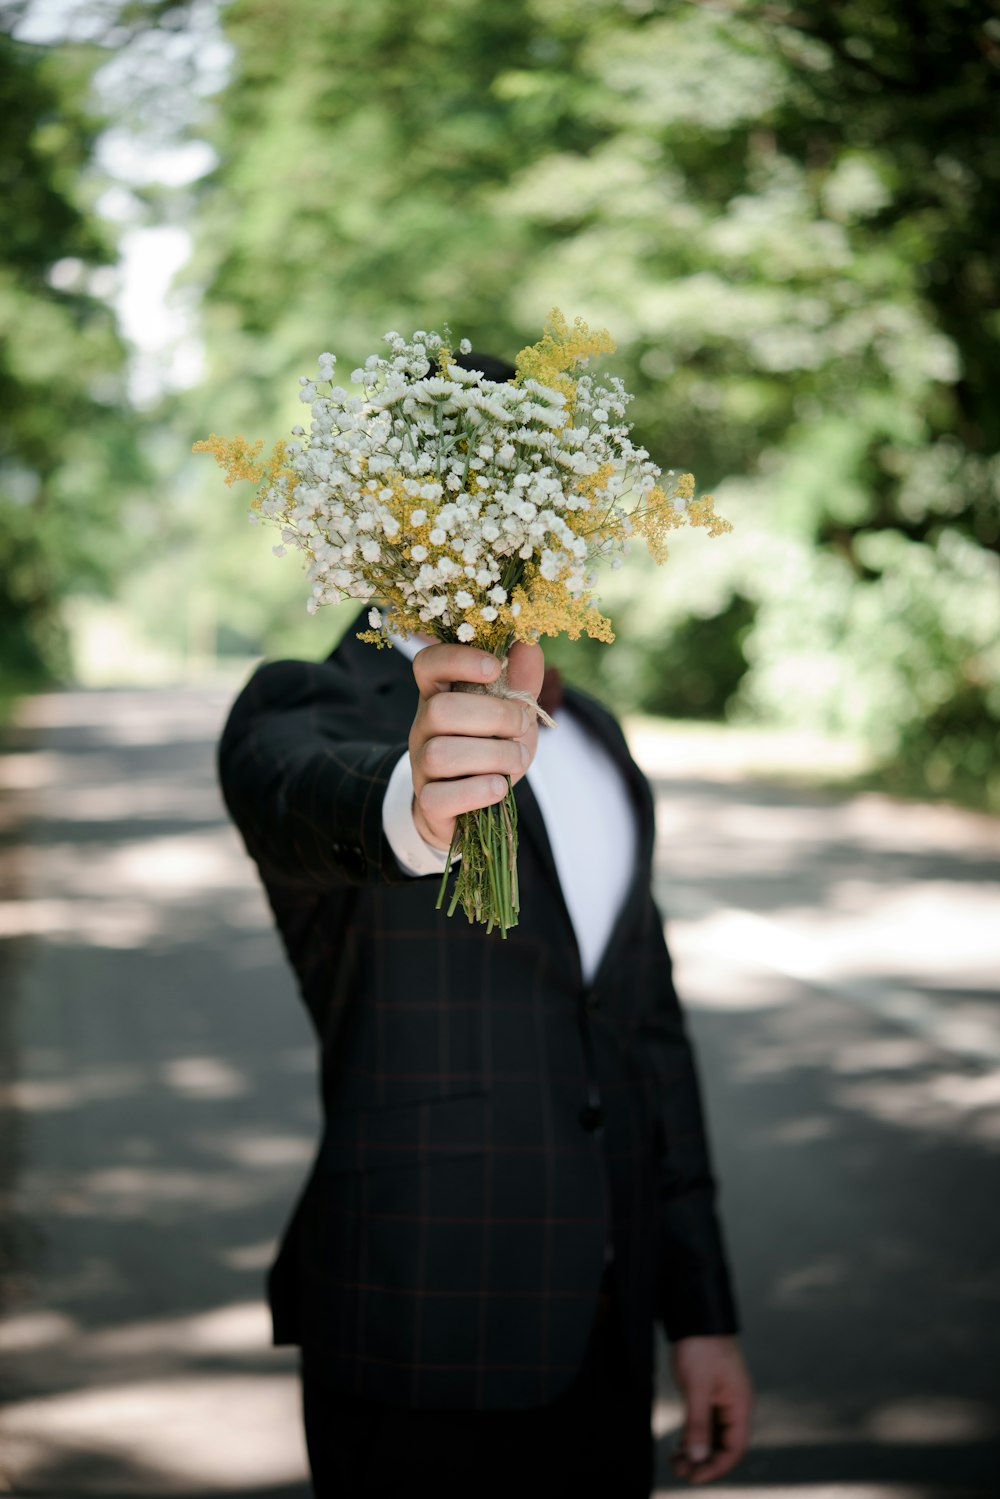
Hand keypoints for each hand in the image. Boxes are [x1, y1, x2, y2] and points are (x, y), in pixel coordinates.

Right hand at [409, 640, 544, 851]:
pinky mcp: (428, 802)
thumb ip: (520, 680)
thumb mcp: (511, 714)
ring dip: (493, 755)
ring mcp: (421, 766)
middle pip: (440, 710)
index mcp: (440, 695)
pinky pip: (440, 797)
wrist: (470, 805)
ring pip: (441, 754)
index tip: (494, 667)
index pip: (427, 663)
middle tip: (520, 725)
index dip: (458, 659)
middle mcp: (423, 727)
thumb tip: (530, 641)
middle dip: (493, 716)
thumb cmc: (490, 750)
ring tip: (516, 759)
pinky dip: (478, 792)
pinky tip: (498, 787)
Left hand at [668, 1334, 753, 1483]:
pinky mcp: (710, 1392)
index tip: (694, 1477)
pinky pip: (706, 1422)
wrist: (695, 1314)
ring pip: (714, 1435)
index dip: (716, 1467)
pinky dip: (694, 1435)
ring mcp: (723, 1398)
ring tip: (676, 1461)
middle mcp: (735, 1404)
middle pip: (724, 1444)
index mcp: (740, 1404)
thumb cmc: (700, 1347)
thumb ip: (698, 1424)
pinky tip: (679, 1445)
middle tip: (679, 1470)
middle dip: (703, 1461)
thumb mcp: (697, 1388)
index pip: (734, 1448)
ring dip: (697, 1450)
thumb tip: (698, 1457)